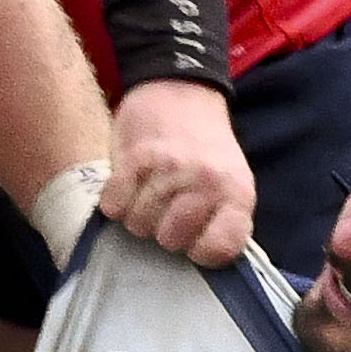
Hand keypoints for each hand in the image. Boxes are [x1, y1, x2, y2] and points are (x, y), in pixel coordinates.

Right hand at [100, 79, 253, 264]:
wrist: (179, 91)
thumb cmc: (205, 148)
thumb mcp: (233, 182)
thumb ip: (224, 220)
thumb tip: (203, 260)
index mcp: (236, 192)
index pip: (218, 249)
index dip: (200, 252)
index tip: (194, 239)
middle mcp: (205, 182)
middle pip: (169, 240)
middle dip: (162, 231)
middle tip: (166, 209)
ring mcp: (169, 169)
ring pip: (138, 225)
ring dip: (138, 215)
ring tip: (148, 193)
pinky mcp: (134, 158)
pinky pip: (114, 206)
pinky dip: (115, 202)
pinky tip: (128, 187)